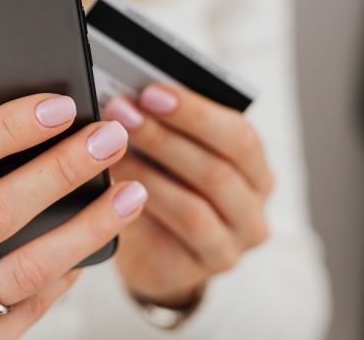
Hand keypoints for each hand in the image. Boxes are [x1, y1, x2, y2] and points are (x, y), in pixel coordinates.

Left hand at [105, 84, 273, 306]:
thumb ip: (166, 123)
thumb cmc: (164, 183)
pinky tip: (111, 189)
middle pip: (217, 171)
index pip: (239, 137)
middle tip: (121, 112)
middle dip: (163, 137)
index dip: (195, 112)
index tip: (150, 91)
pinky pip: (170, 241)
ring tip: (108, 148)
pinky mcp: (197, 272)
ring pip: (193, 208)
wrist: (152, 250)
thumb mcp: (171, 152)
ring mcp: (230, 247)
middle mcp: (253, 210)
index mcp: (255, 169)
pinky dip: (140, 208)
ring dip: (147, 173)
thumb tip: (132, 93)